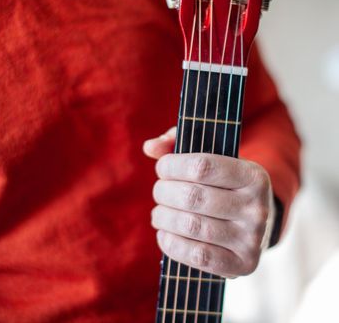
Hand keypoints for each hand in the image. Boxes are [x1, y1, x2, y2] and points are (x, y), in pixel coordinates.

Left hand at [143, 127, 275, 277]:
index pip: (202, 167)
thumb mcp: (210, 159)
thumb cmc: (223, 186)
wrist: (254, 223)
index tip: (162, 168)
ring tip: (158, 214)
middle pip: (193, 197)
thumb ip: (178, 145)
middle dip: (163, 192)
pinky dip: (171, 244)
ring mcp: (252, 239)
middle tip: (159, 192)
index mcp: (253, 175)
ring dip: (164, 217)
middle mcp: (257, 207)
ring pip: (192, 226)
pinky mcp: (243, 264)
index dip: (171, 166)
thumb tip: (149, 147)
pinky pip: (197, 255)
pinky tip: (164, 234)